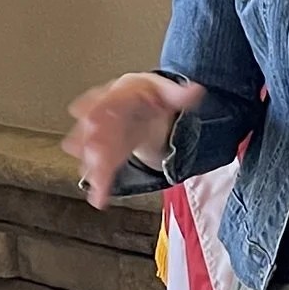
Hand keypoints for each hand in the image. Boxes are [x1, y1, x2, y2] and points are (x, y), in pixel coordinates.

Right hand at [63, 73, 203, 207]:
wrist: (135, 105)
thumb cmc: (144, 96)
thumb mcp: (162, 91)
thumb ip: (177, 94)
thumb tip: (196, 91)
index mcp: (118, 95)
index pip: (108, 100)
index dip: (99, 109)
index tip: (91, 117)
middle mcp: (102, 115)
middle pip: (94, 127)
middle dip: (93, 140)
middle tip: (94, 153)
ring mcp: (100, 135)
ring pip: (91, 150)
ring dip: (92, 166)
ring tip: (96, 182)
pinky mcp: (105, 154)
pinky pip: (100, 168)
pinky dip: (99, 183)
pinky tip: (99, 198)